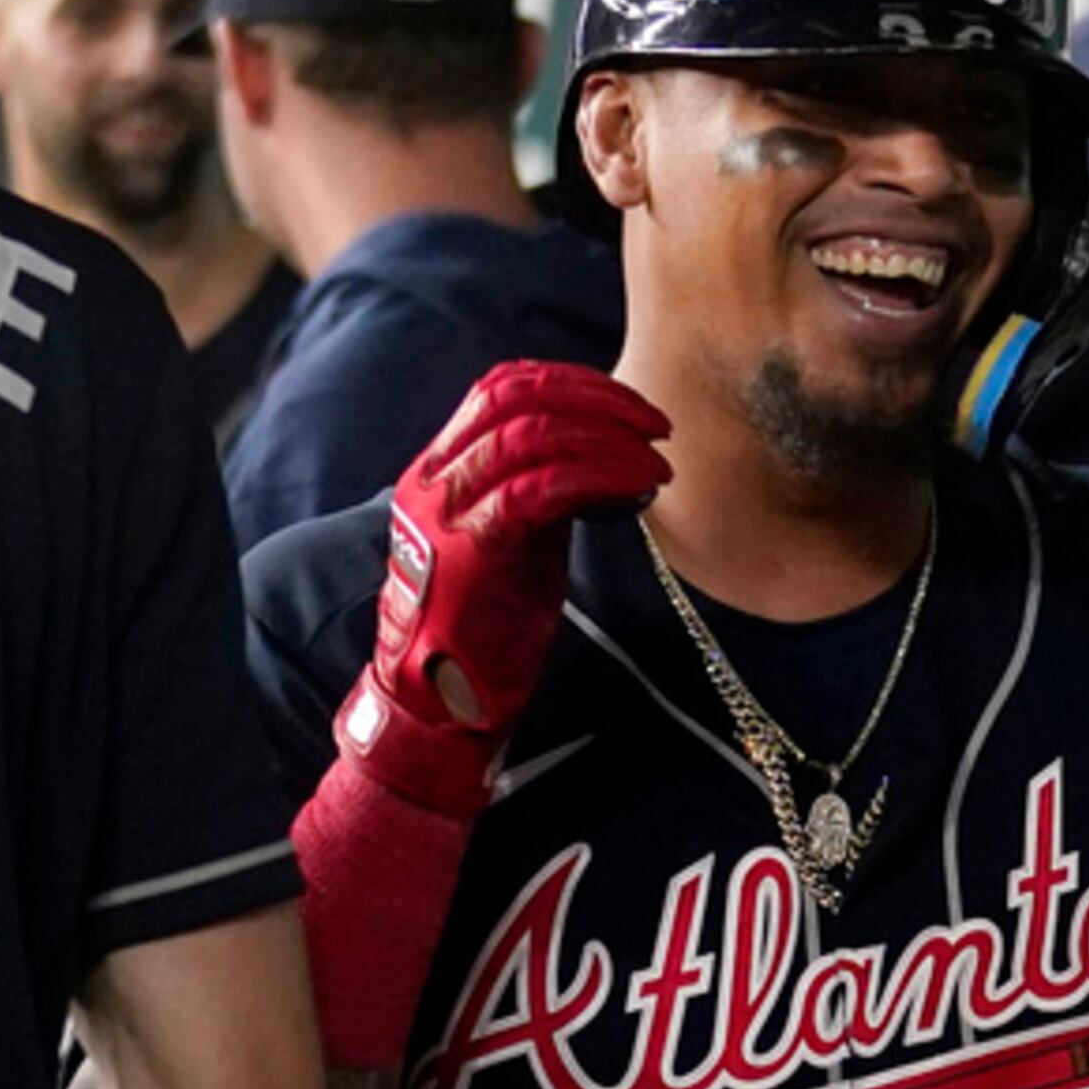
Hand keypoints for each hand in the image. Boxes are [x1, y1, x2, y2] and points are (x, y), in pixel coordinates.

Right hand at [339, 363, 668, 809]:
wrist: (432, 709)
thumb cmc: (477, 633)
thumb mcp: (509, 544)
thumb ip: (536, 494)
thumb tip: (599, 457)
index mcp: (437, 472)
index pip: (500, 388)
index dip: (570, 380)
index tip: (625, 401)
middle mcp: (434, 482)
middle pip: (519, 398)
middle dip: (598, 400)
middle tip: (655, 422)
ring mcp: (448, 514)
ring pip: (534, 434)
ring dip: (609, 437)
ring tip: (655, 458)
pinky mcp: (474, 552)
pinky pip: (544, 487)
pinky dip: (602, 475)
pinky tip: (641, 488)